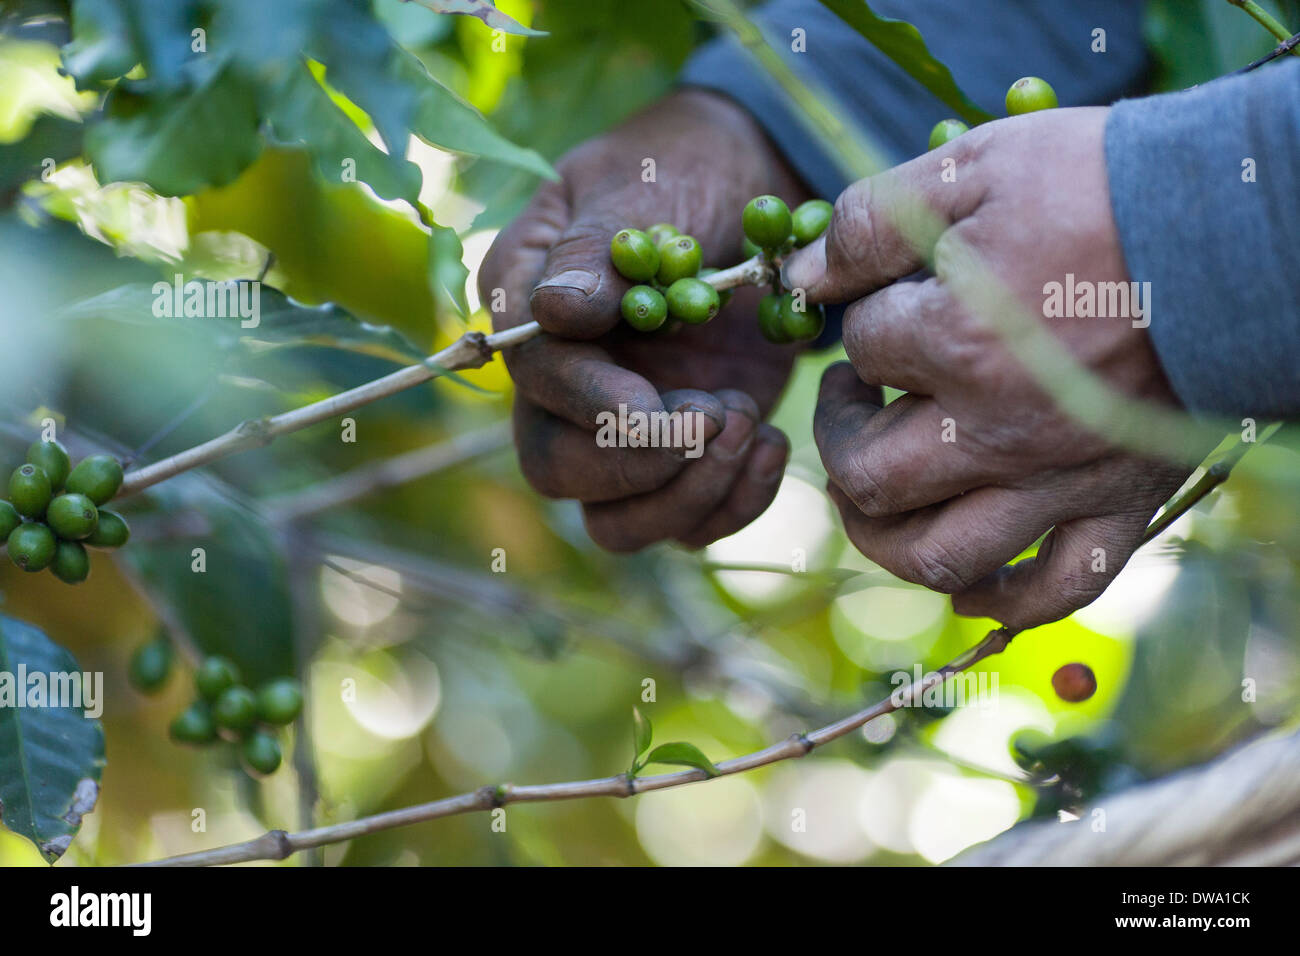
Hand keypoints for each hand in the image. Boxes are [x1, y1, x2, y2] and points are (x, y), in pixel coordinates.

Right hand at [480, 90, 805, 551]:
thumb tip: (554, 311)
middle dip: (643, 461)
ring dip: (688, 496)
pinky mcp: (679, 454)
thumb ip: (595, 249)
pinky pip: (684, 521)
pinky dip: (731, 504)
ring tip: (752, 425)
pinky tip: (772, 445)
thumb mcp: (640, 186)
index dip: (595, 403)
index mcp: (526, 304)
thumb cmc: (686, 168)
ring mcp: (619, 427)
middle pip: (559, 469)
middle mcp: (561, 383)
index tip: (660, 402)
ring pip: (616, 521)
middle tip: (723, 414)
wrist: (753, 184)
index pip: (536, 379)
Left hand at [784, 108, 1196, 629]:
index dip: (857, 321)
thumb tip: (801, 276)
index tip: (879, 302)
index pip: (862, 348)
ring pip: (938, 556)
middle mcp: (996, 430)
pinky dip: (1008, 601)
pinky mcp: (1120, 505)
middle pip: (869, 477)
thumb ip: (872, 223)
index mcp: (954, 341)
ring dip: (885, 536)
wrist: (1240, 229)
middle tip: (853, 397)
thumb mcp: (975, 169)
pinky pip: (1058, 587)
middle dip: (838, 436)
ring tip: (876, 495)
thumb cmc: (1104, 187)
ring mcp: (1058, 479)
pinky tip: (971, 586)